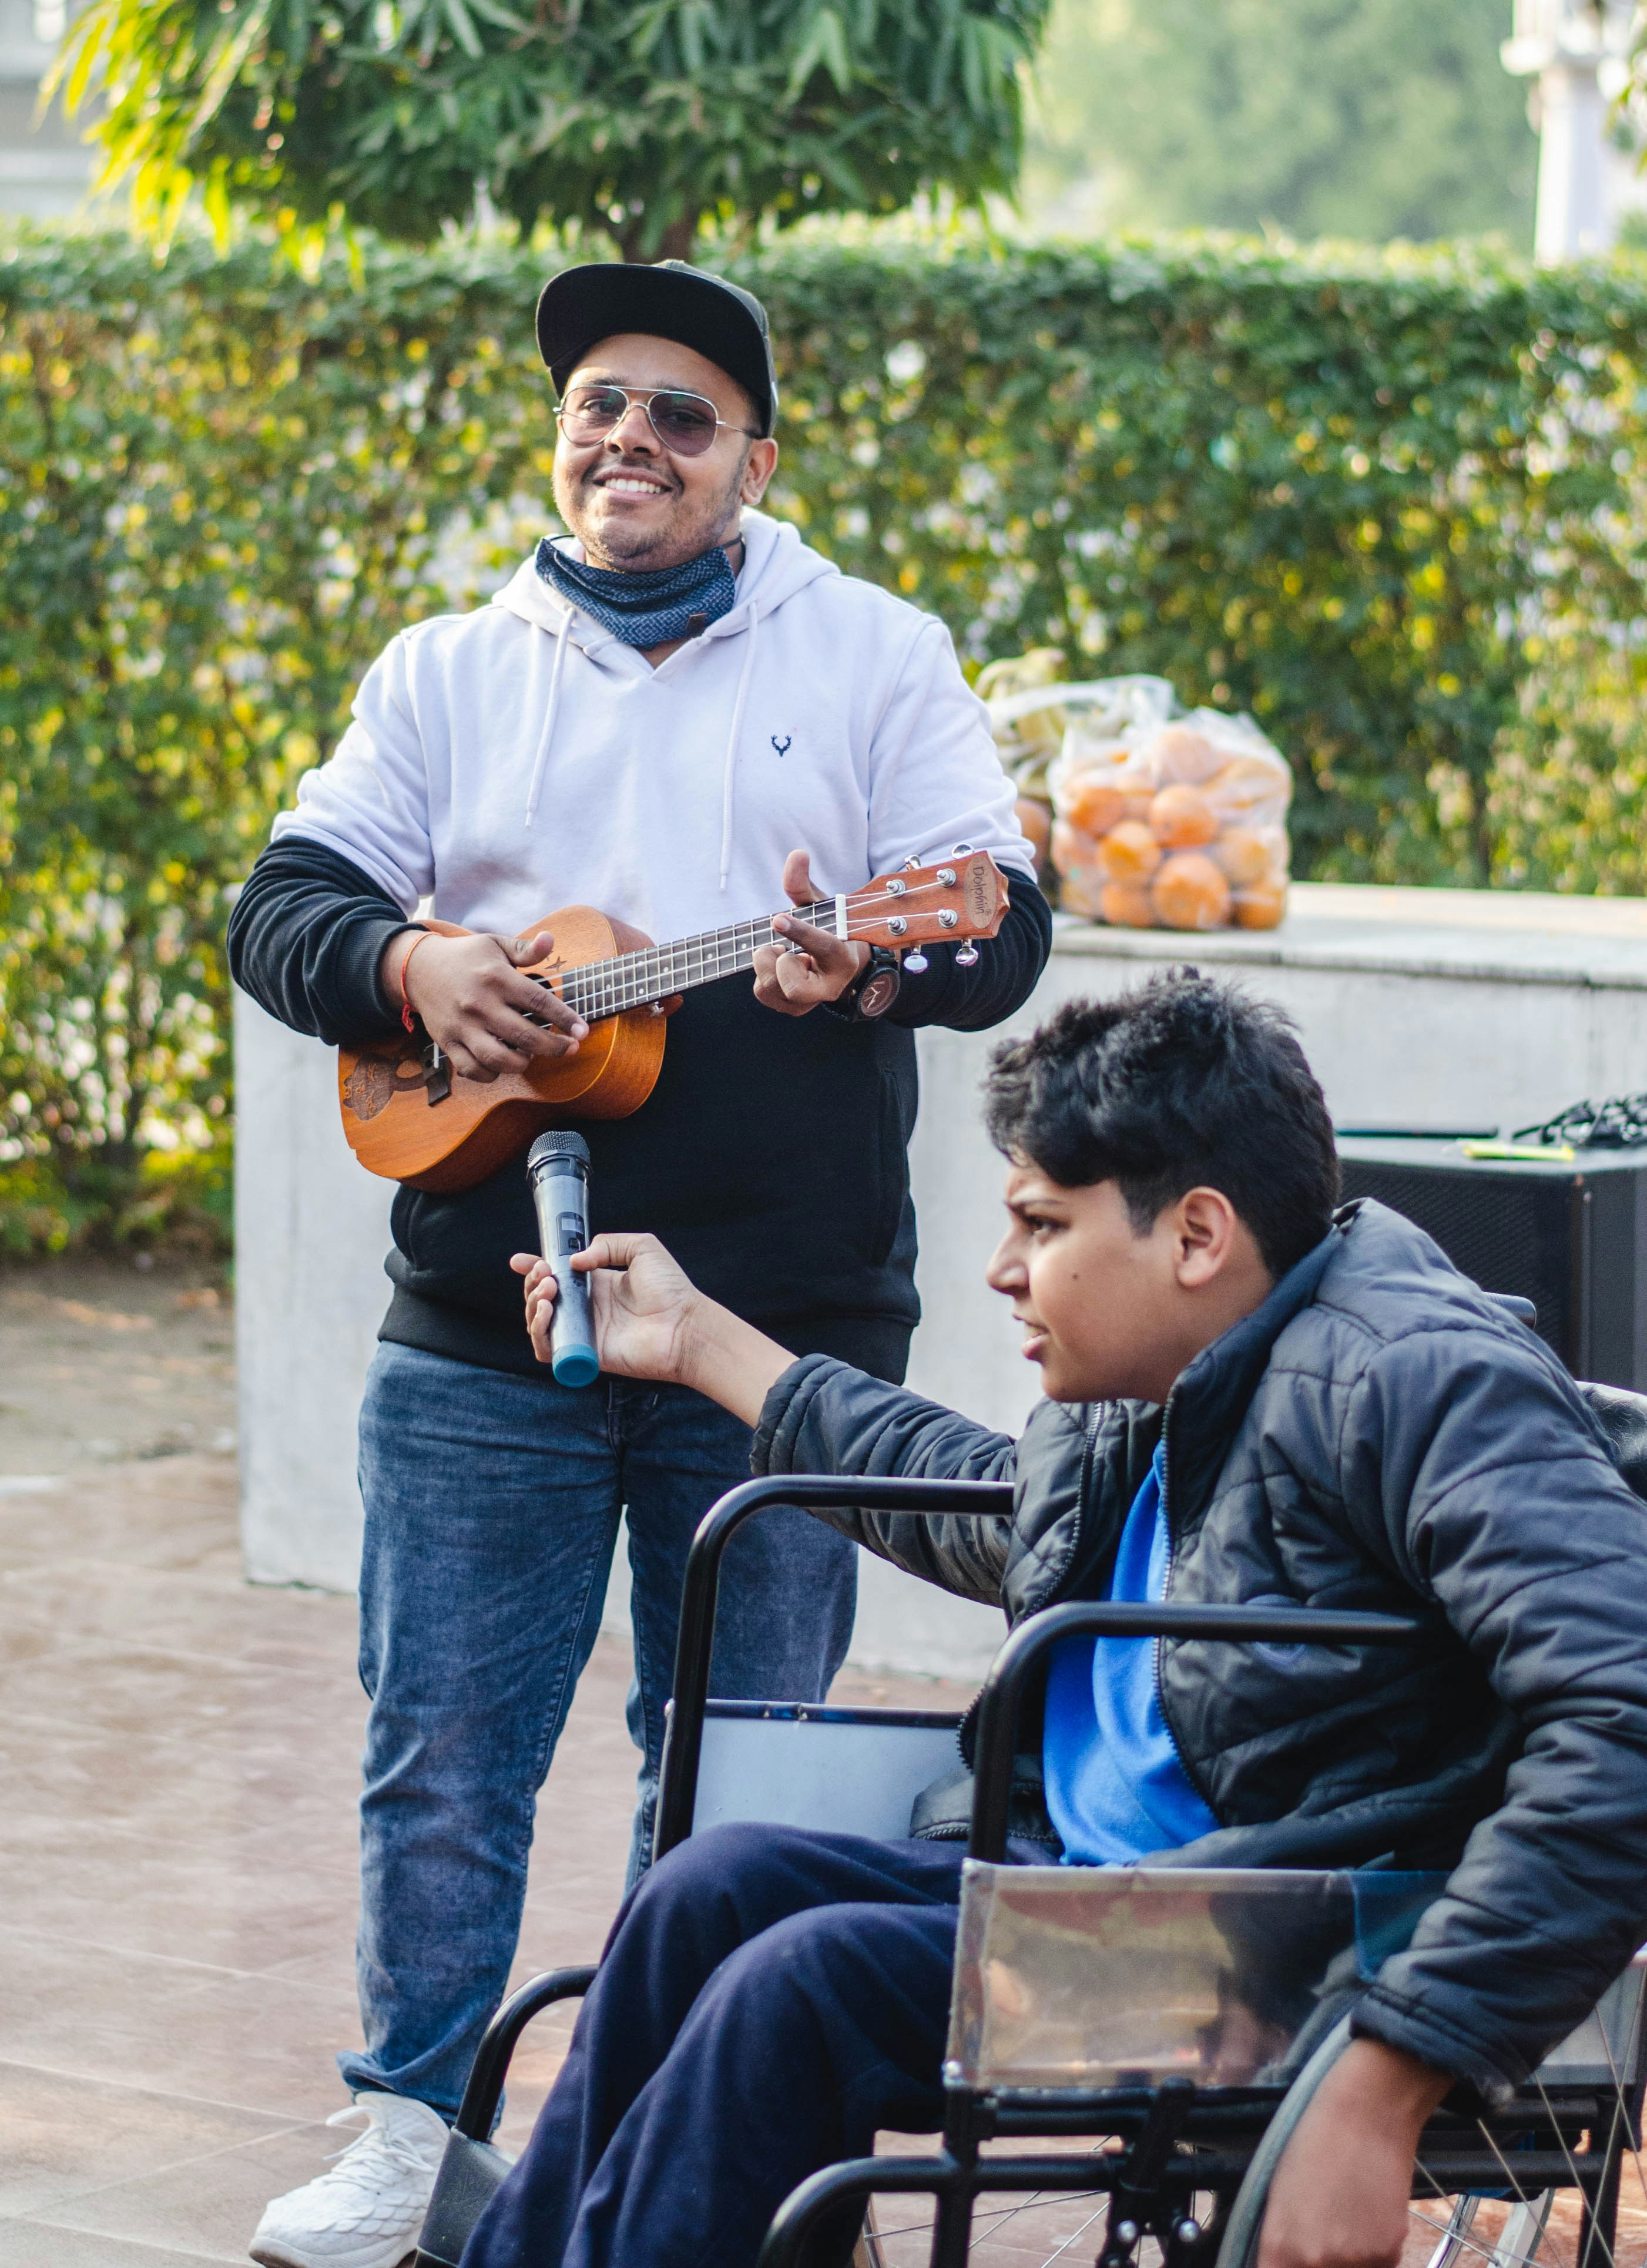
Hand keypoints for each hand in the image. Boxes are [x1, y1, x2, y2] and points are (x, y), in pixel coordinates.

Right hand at [381, 928, 588, 1082]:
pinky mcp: (447, 1043)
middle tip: (569, 1048)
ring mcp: (462, 1026)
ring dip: (522, 1063)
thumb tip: (550, 939)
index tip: (583, 1031)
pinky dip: (491, 1074)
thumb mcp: (494, 944)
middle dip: (554, 1047)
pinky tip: (503, 1065)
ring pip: (498, 1059)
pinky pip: (472, 1070)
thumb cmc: (465, 957)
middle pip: (524, 1035)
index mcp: (495, 977)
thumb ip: (525, 949)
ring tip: (531, 1056)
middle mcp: (479, 1004)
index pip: (539, 1001)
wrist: (417, 969)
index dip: (565, 1018)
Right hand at [509, 1233, 794, 1424]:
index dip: (534, 1268)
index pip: (557, 1276)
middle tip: (544, 1273)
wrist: (684, 1325)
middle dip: (533, 1283)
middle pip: (542, 1298)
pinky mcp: (585, 1354)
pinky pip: (549, 1349)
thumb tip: (574, 1261)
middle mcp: (588, 1309)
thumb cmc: (671, 1288)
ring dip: (533, 1304)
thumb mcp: (642, 1248)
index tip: (520, 1260)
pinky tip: (548, 1312)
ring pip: (540, 1323)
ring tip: (549, 1290)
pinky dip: (539, 1331)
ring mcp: (585, 1332)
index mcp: (598, 1285)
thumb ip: (608, 1244)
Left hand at [751, 849, 869, 1016]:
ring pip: (771, 989)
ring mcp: (808, 1002)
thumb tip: (797, 855)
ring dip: (766, 964)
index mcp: (844, 958)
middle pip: (792, 986)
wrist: (835, 962)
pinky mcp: (790, 1007)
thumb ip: (804, 884)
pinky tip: (778, 963)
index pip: (823, 948)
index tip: (778, 918)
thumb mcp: (817, 905)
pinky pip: (762, 993)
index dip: (800, 933)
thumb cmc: (827, 930)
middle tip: (780, 946)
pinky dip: (762, 973)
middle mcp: (829, 987)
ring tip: (781, 951)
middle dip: (777, 961)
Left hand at [1256, 2038, 1450, 2267]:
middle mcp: (1316, 2261)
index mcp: (1279, 2245)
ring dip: (1345, 2263)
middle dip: (1314, 2265)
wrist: (1367, 2112)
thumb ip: (1280, 2242)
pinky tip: (1366, 2220)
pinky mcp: (1390, 2253)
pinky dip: (1371, 2255)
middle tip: (1321, 2235)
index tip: (1286, 2260)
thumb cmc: (1312, 2140)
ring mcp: (1356, 2261)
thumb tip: (1283, 2264)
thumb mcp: (1278, 2192)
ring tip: (1344, 2224)